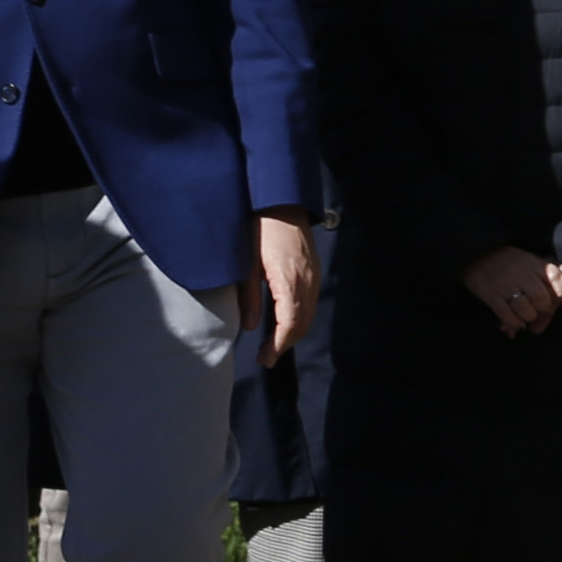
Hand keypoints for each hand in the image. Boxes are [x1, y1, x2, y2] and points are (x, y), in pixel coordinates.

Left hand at [248, 212, 317, 360]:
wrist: (282, 203)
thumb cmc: (260, 229)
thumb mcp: (247, 264)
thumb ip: (250, 297)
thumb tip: (252, 328)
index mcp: (289, 281)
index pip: (289, 324)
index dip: (278, 345)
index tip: (265, 359)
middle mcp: (307, 281)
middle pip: (302, 323)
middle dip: (285, 344)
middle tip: (266, 358)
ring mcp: (313, 276)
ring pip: (308, 314)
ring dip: (293, 333)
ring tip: (274, 345)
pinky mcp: (313, 271)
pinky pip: (310, 302)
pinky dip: (299, 318)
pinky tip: (285, 322)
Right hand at [463, 243, 561, 336]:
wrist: (476, 255)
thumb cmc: (507, 261)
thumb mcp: (528, 260)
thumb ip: (543, 275)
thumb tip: (561, 296)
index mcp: (532, 263)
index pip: (555, 277)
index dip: (560, 290)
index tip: (558, 296)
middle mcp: (520, 273)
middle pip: (540, 297)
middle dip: (543, 308)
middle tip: (538, 310)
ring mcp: (504, 284)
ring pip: (524, 308)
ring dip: (528, 317)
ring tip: (526, 316)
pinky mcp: (490, 295)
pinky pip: (506, 314)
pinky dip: (513, 322)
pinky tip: (516, 322)